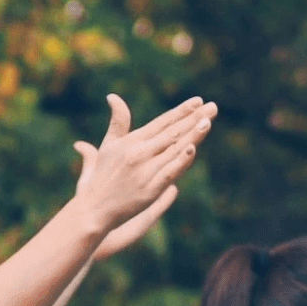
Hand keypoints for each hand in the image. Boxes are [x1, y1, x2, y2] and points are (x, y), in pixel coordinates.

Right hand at [73, 93, 215, 235]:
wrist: (94, 209)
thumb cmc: (102, 176)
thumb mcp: (108, 146)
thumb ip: (117, 121)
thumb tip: (113, 96)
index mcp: (131, 142)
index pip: (161, 122)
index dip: (181, 111)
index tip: (198, 100)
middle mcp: (138, 154)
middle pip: (172, 133)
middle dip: (194, 119)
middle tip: (213, 107)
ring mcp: (145, 172)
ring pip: (174, 150)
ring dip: (193, 135)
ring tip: (208, 121)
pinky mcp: (150, 190)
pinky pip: (170, 172)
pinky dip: (181, 161)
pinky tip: (194, 148)